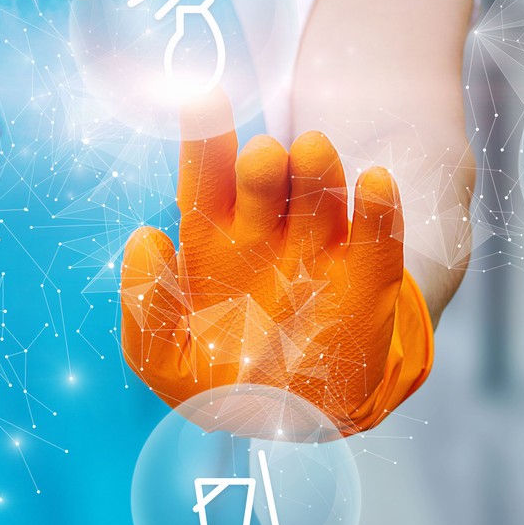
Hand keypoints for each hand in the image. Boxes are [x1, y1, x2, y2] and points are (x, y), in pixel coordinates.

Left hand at [120, 92, 432, 434]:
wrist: (291, 422)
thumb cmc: (219, 381)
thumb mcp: (165, 358)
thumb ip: (144, 306)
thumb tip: (147, 237)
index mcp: (213, 242)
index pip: (204, 182)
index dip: (203, 144)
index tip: (200, 102)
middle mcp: (266, 235)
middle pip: (262, 182)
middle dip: (260, 165)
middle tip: (261, 156)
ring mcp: (318, 251)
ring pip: (318, 199)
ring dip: (317, 173)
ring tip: (311, 150)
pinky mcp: (368, 278)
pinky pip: (377, 239)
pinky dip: (379, 211)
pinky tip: (375, 181)